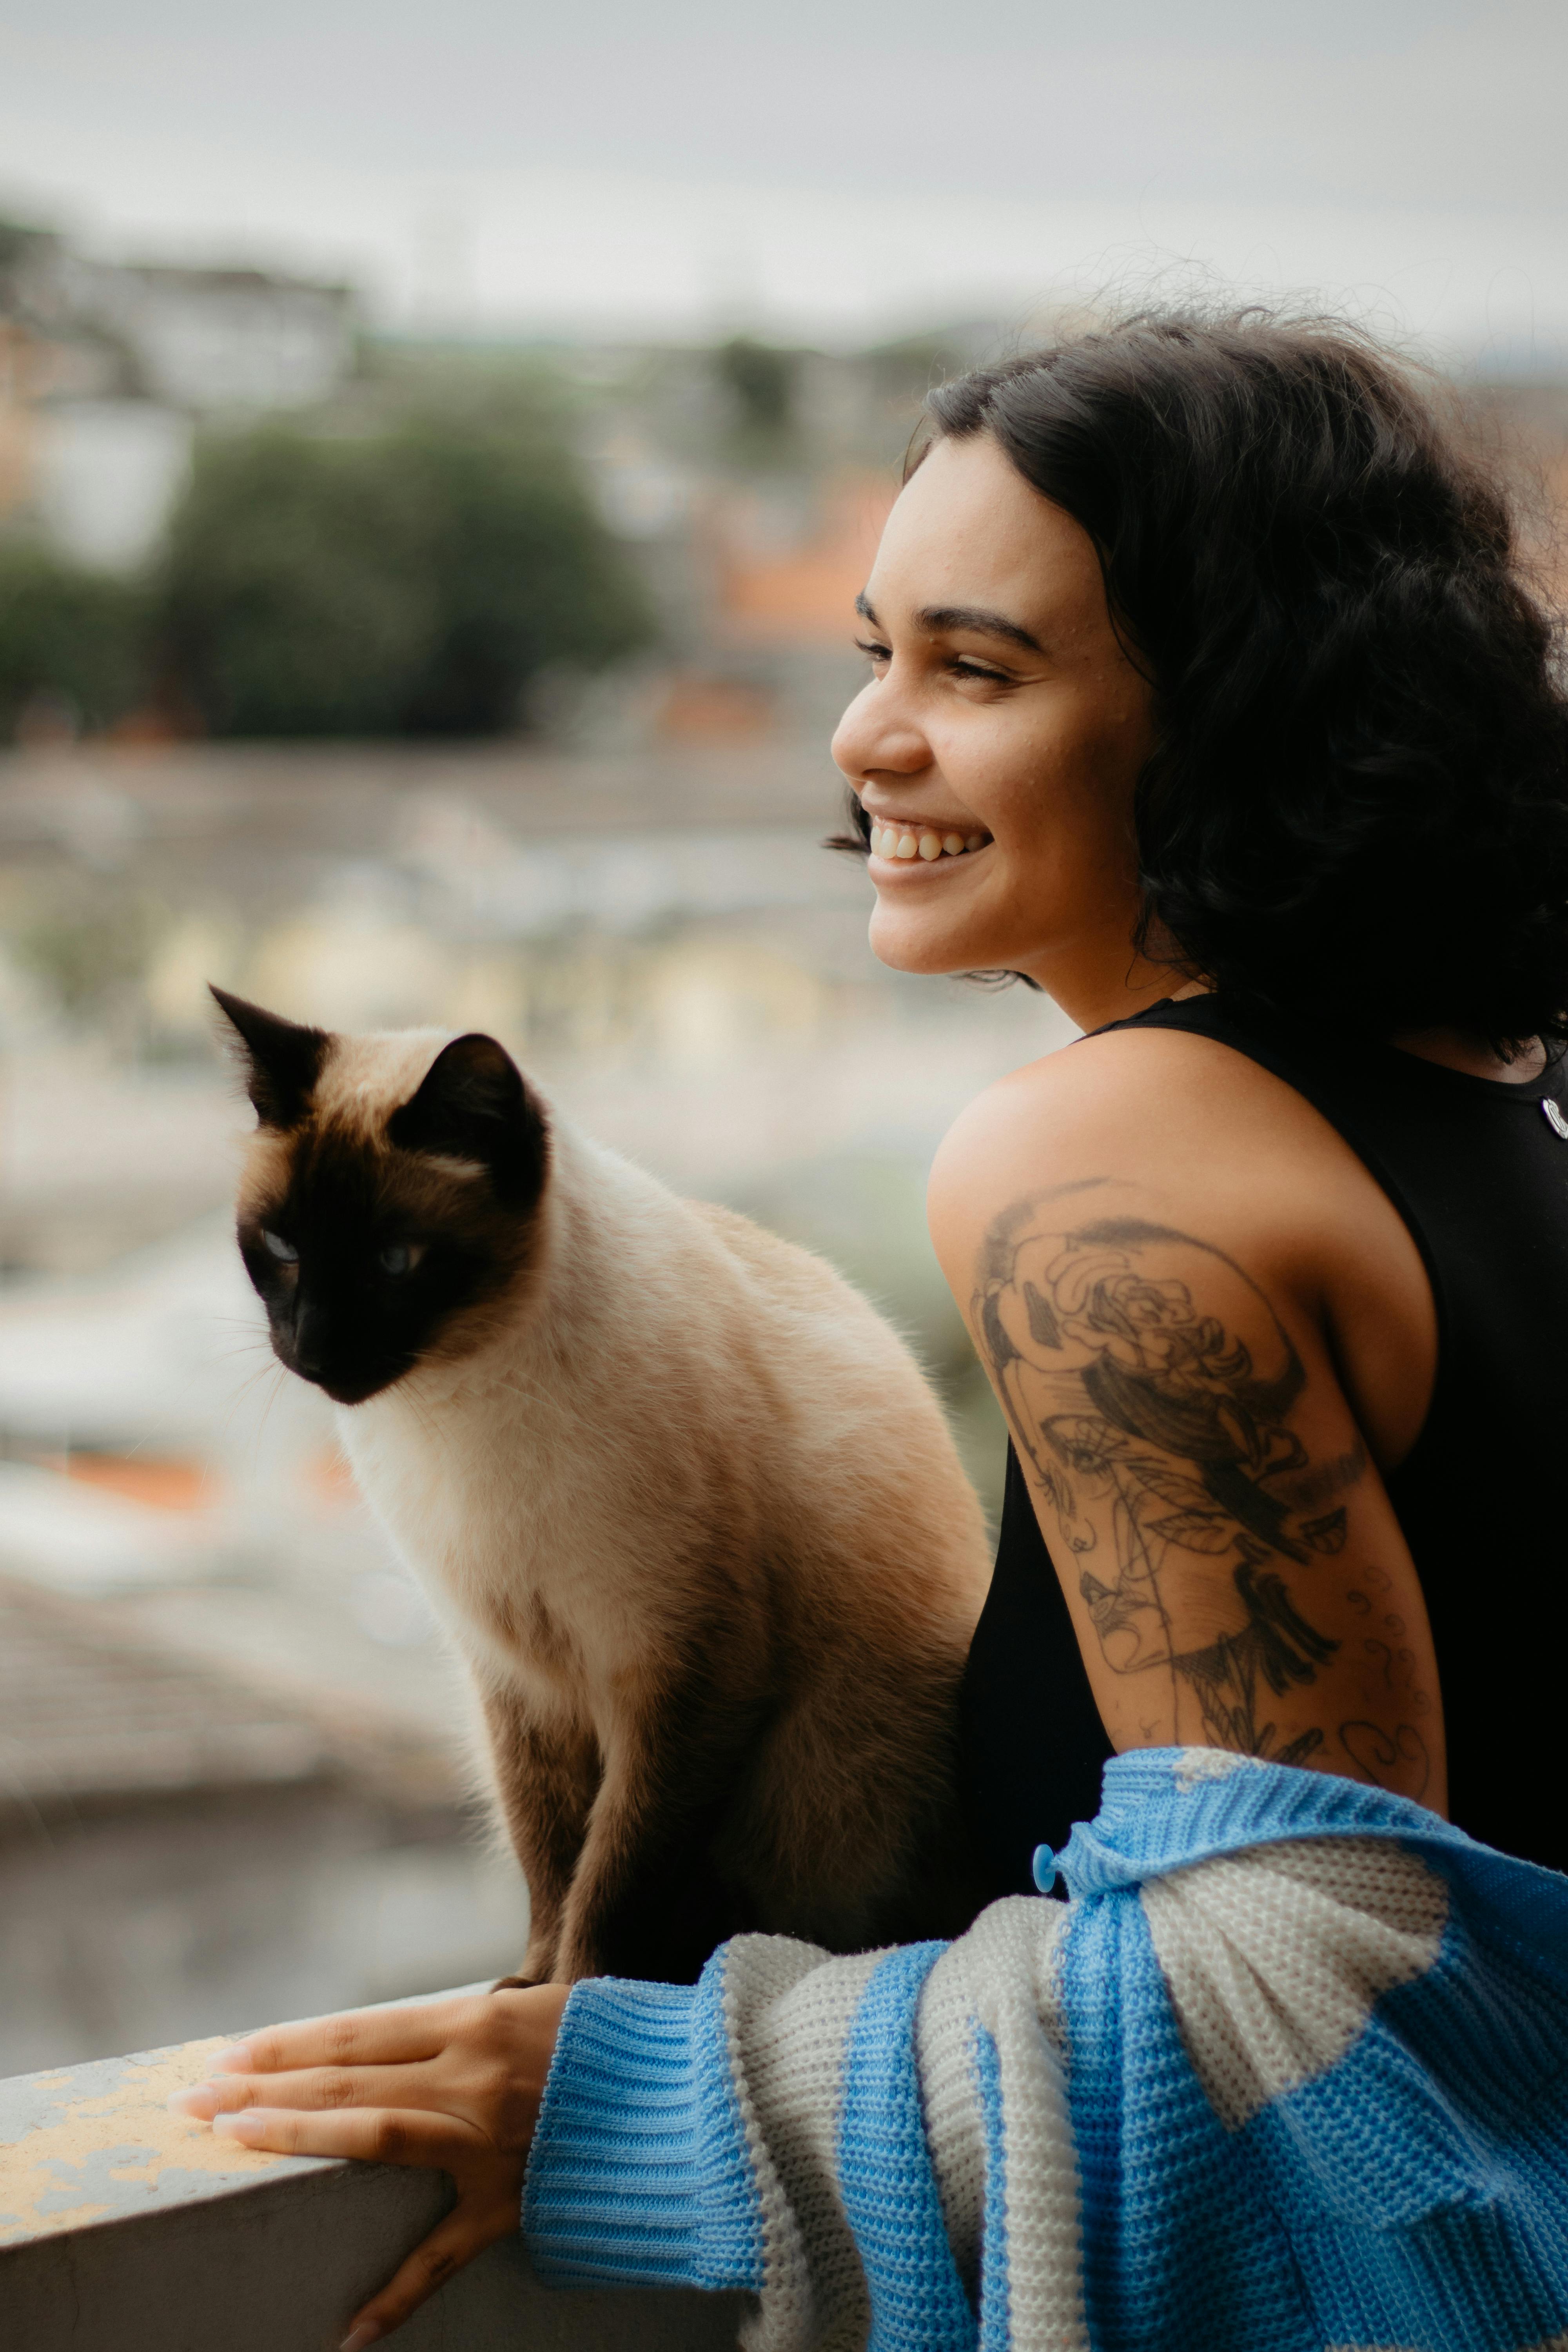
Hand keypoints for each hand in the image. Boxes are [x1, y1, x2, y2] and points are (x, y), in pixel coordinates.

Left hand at [168, 1983, 571, 2345]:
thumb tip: (389, 2042)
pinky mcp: (510, 2203)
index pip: (356, 2034)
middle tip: (196, 2097)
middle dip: (264, 2085)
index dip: (287, 2045)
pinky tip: (350, 2331)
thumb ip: (460, 2027)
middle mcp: (469, 2075)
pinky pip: (444, 2255)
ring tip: (231, 2141)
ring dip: (296, 2136)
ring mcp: (487, 2141)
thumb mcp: (527, 2010)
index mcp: (472, 2023)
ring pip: (372, 2135)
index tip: (227, 2055)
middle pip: (347, 2076)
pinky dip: (396, 2296)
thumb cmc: (602, 2043)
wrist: (683, 2089)